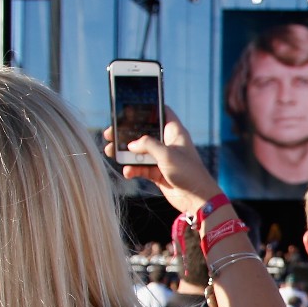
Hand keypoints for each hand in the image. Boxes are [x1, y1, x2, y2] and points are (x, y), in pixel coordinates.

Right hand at [102, 106, 221, 214]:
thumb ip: (148, 145)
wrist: (197, 199)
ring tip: (110, 151)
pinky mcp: (157, 172)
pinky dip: (132, 169)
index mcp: (174, 132)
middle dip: (126, 133)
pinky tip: (127, 172)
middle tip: (110, 133)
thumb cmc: (188, 172)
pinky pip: (140, 167)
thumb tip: (131, 145)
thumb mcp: (167, 154)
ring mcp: (161, 158)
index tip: (130, 107)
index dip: (148, 108)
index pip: (162, 112)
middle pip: (144, 132)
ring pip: (139, 151)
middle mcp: (167, 143)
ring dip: (124, 152)